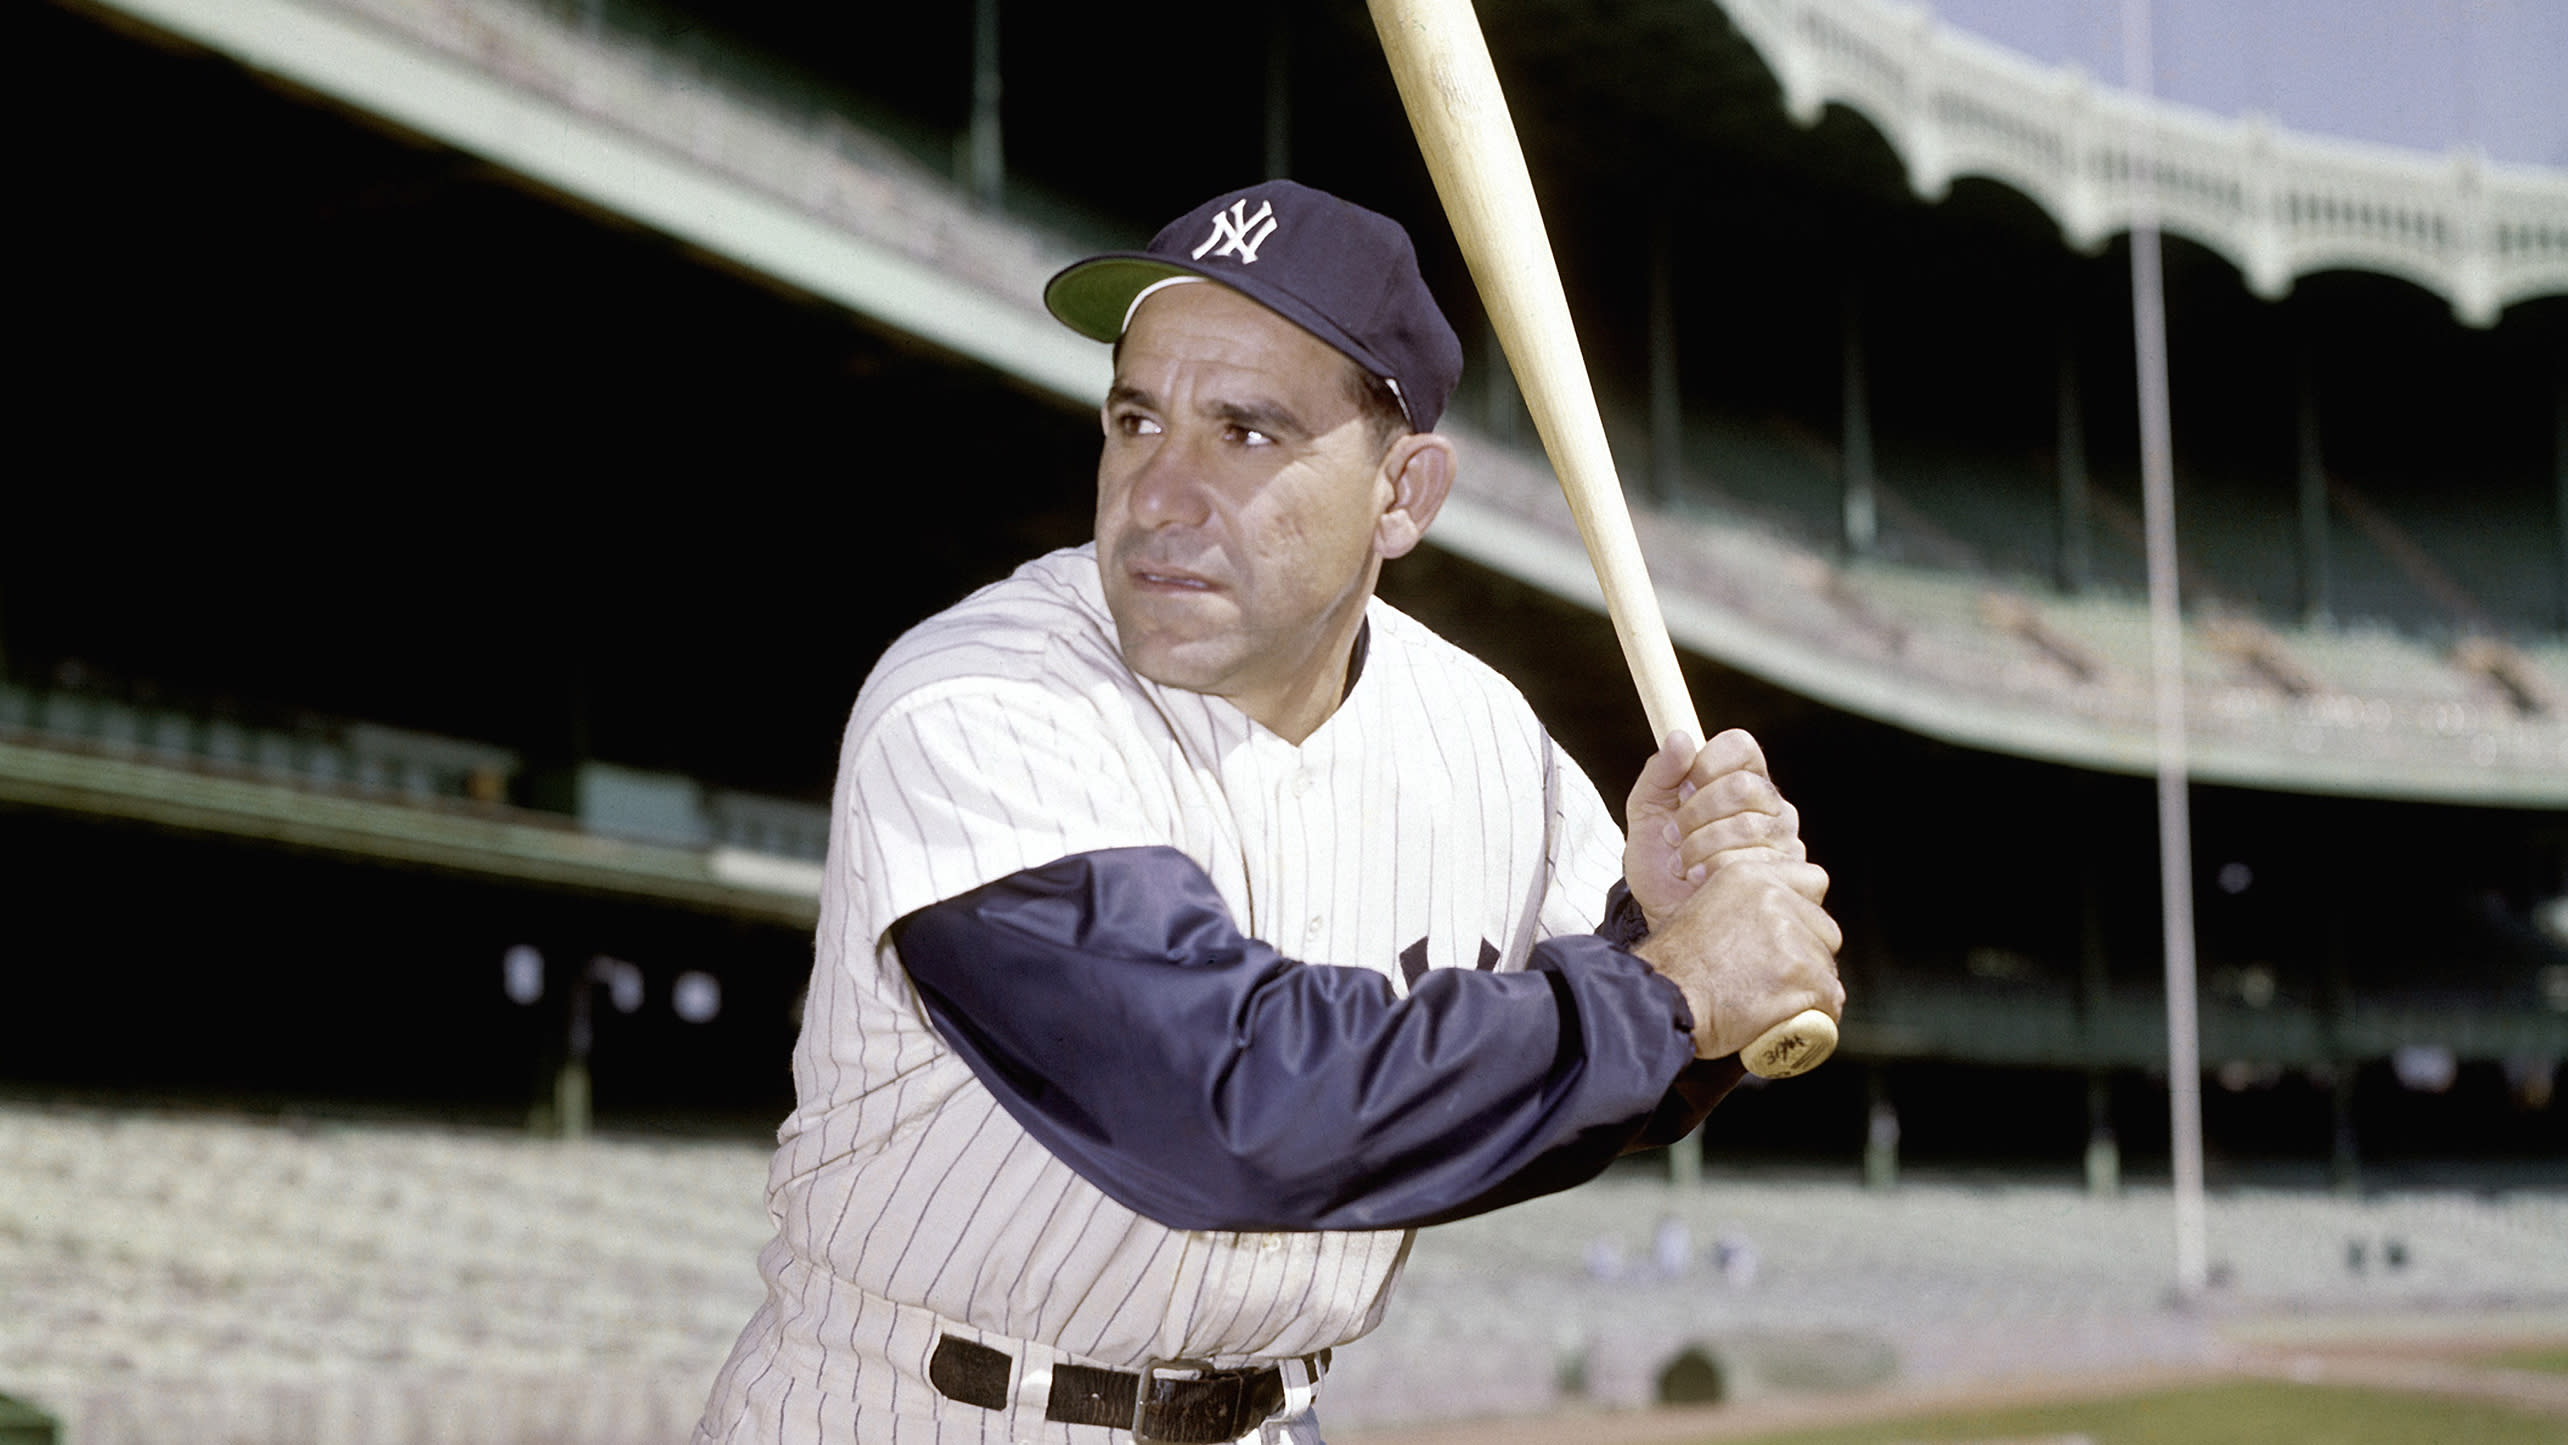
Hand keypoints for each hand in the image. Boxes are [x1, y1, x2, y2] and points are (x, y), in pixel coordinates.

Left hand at [1623, 729, 1812, 929]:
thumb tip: (1680, 738)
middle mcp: (1772, 806)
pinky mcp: (1791, 877)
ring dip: (1699, 847)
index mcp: (1742, 778)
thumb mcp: (1645, 811)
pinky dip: (1713, 872)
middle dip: (1695, 814)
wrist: (1664, 916)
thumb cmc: (1660, 863)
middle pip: (1743, 786)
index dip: (1707, 764)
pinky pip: (1754, 863)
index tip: (1681, 790)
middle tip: (1674, 836)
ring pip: (1747, 826)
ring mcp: (1785, 841)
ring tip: (1683, 863)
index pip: (1740, 746)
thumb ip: (1659, 772)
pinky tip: (1701, 882)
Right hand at [1634, 856, 1844, 1059]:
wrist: (1660, 999)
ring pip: (1827, 967)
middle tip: (1784, 977)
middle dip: (1812, 955)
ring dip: (1813, 988)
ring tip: (1782, 1003)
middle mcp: (1774, 899)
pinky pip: (1831, 997)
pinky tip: (1797, 1018)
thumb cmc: (1671, 967)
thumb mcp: (1700, 909)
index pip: (1813, 880)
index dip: (1807, 914)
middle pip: (1825, 929)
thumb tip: (1759, 918)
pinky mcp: (1800, 976)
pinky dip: (1820, 1013)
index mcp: (1750, 877)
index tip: (1797, 934)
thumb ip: (1736, 904)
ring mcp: (1790, 937)